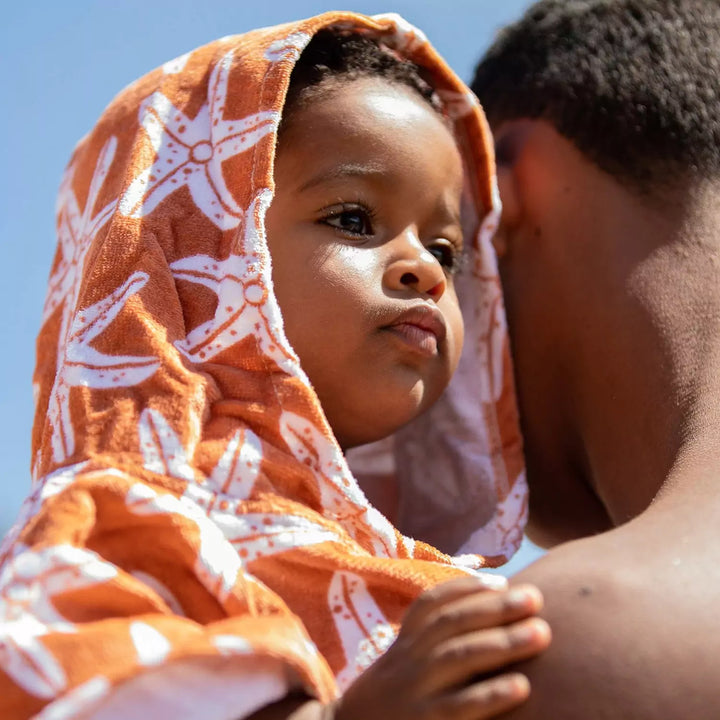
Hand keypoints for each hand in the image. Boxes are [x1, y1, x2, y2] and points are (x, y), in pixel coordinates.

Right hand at [334, 576, 549, 719]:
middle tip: (536, 598)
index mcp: (405, 642)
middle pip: (453, 623)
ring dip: (502, 642)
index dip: (467, 588)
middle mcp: (409, 660)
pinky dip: (491, 694)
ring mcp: (415, 691)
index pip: (432, 603)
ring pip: (459, 657)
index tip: (503, 581)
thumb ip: (433, 640)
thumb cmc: (394, 698)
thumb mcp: (403, 663)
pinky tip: (522, 686)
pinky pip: (461, 707)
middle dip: (496, 608)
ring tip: (541, 632)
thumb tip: (487, 610)